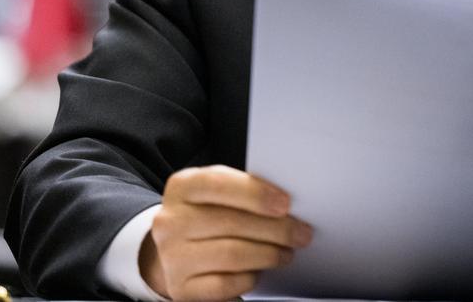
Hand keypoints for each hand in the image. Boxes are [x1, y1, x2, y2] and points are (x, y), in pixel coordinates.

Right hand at [140, 165, 311, 300]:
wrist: (176, 249)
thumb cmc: (210, 214)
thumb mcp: (219, 194)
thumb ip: (245, 192)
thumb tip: (286, 204)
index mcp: (182, 187)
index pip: (218, 184)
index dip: (255, 194)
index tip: (285, 204)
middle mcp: (170, 221)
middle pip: (231, 223)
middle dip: (275, 229)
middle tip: (302, 233)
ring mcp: (172, 257)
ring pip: (232, 255)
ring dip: (268, 254)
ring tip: (287, 253)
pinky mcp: (181, 288)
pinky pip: (224, 285)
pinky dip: (249, 278)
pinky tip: (260, 272)